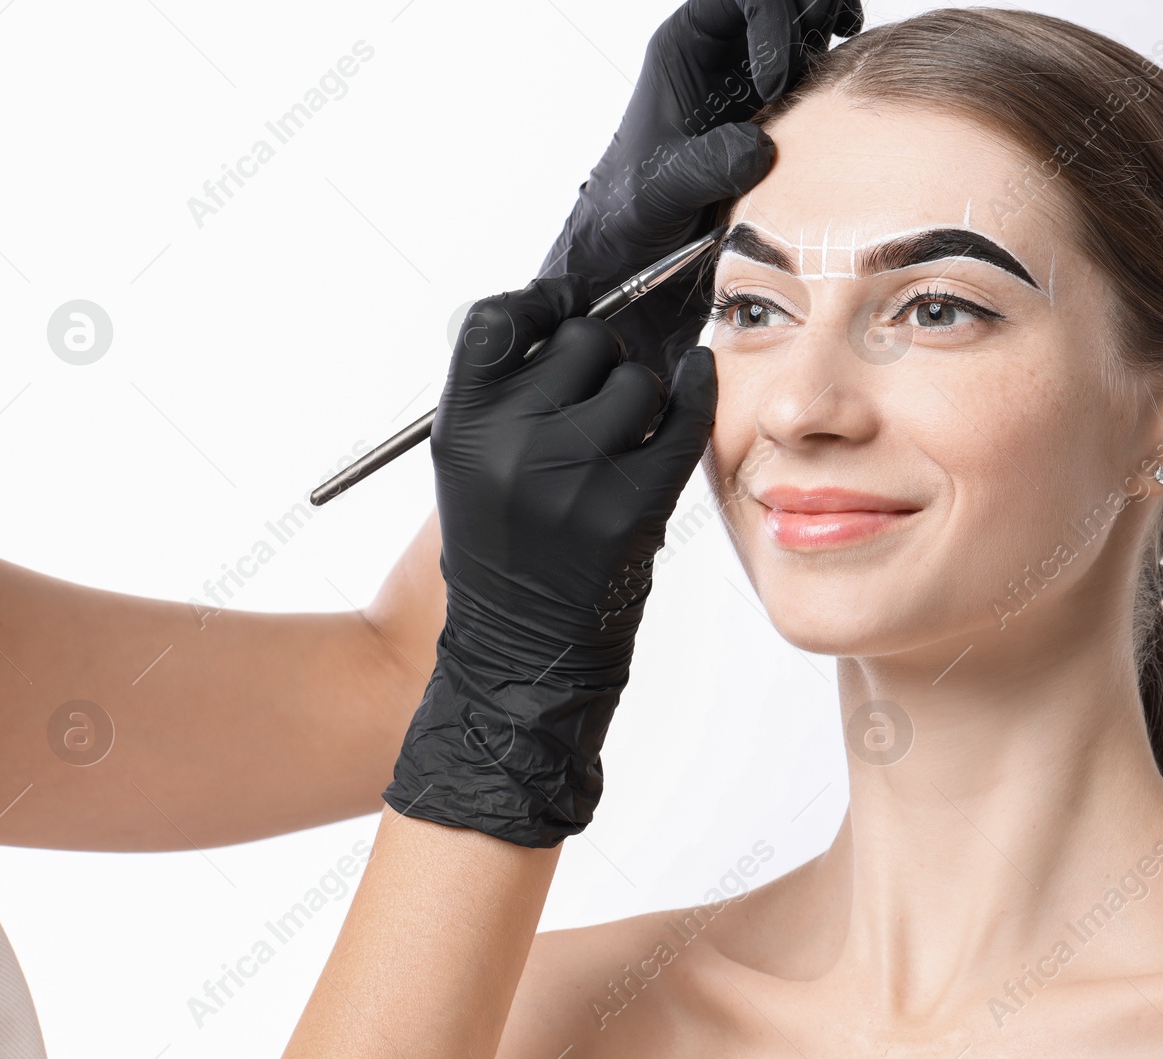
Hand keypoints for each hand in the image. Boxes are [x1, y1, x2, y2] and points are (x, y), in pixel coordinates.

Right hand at [383, 274, 716, 846]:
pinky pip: (682, 419)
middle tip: (599, 393)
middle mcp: (511, 444)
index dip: (540, 302)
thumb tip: (577, 315)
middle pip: (582, 340)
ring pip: (637, 378)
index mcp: (462, 428)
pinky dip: (697, 392)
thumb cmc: (504, 551)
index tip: (568, 304)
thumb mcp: (475, 465)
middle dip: (600, 356)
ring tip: (625, 433)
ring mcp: (574, 475)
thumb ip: (509, 395)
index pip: (497, 320)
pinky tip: (700, 378)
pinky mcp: (632, 506)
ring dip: (642, 393)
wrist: (518, 652)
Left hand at [540, 0, 863, 377]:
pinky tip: (842, 78)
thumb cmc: (634, 207)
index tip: (773, 85)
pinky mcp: (775, 104)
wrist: (641, 240)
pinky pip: (811, 62)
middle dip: (804, 12)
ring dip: (823, 25)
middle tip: (823, 49)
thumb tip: (760, 150)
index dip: (768, 22)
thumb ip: (707, 166)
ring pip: (798, 20)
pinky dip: (833, 60)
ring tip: (843, 44)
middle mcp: (720, 51)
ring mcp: (750, 73)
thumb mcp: (662, 189)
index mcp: (684, 48)